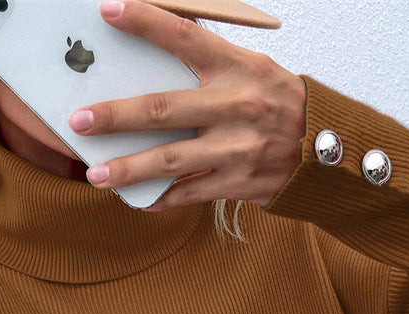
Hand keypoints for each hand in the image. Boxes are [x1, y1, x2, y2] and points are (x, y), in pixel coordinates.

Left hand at [68, 0, 305, 209]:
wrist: (327, 151)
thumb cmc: (282, 103)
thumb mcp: (254, 69)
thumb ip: (210, 62)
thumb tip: (159, 47)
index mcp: (239, 68)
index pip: (186, 37)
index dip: (146, 22)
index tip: (108, 11)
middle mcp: (236, 107)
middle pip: (164, 109)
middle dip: (116, 116)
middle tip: (80, 121)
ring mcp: (236, 150)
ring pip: (171, 160)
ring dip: (129, 169)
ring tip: (95, 174)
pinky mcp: (239, 183)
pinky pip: (191, 193)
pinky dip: (161, 198)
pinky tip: (136, 200)